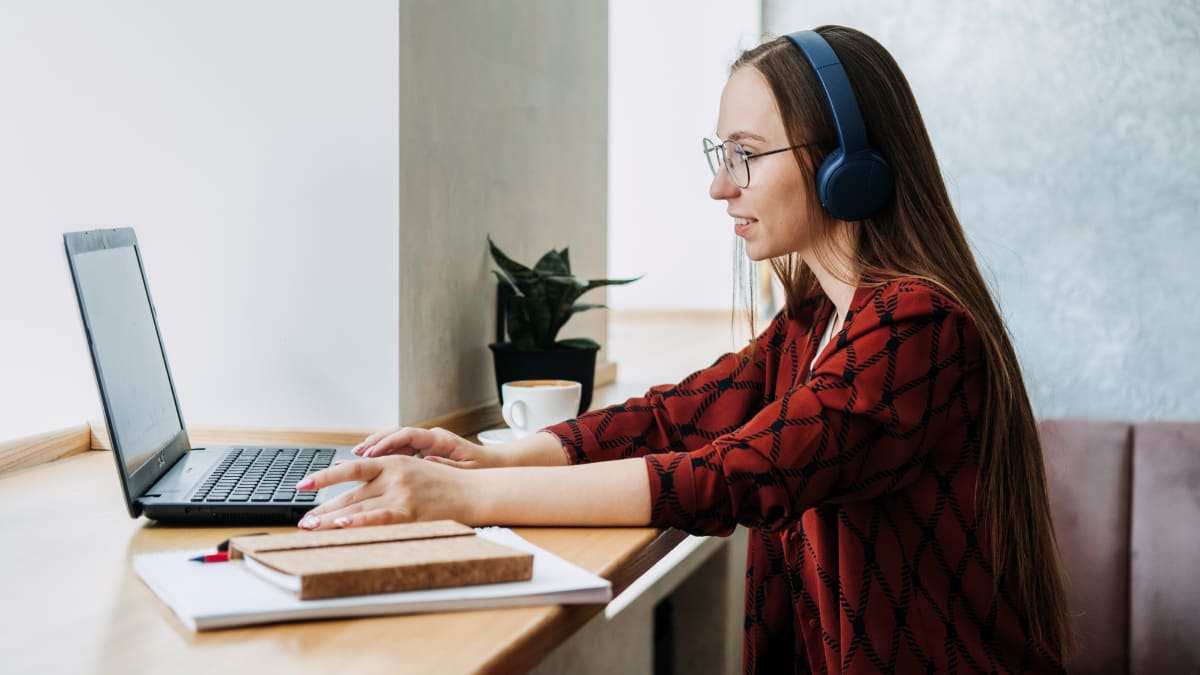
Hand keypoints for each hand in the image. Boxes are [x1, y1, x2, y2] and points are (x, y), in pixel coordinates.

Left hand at [296, 455, 479, 529]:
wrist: (474, 490)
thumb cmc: (444, 483)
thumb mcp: (412, 468)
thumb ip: (383, 474)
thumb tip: (349, 478)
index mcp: (392, 463)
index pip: (349, 470)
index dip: (323, 477)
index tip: (301, 486)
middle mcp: (393, 476)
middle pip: (349, 495)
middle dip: (323, 509)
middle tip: (302, 521)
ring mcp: (401, 494)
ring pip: (357, 508)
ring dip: (331, 520)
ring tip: (311, 528)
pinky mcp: (410, 512)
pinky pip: (379, 518)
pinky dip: (359, 522)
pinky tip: (342, 526)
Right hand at [354, 426, 499, 468]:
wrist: (494, 465)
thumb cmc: (482, 468)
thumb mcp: (468, 470)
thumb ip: (448, 465)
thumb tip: (429, 460)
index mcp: (441, 439)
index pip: (409, 435)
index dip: (388, 442)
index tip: (372, 453)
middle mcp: (431, 438)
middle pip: (398, 433)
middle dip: (376, 441)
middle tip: (356, 452)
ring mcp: (427, 443)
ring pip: (396, 440)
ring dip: (377, 446)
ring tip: (356, 455)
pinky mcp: (425, 451)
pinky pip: (401, 450)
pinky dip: (385, 454)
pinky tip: (371, 463)